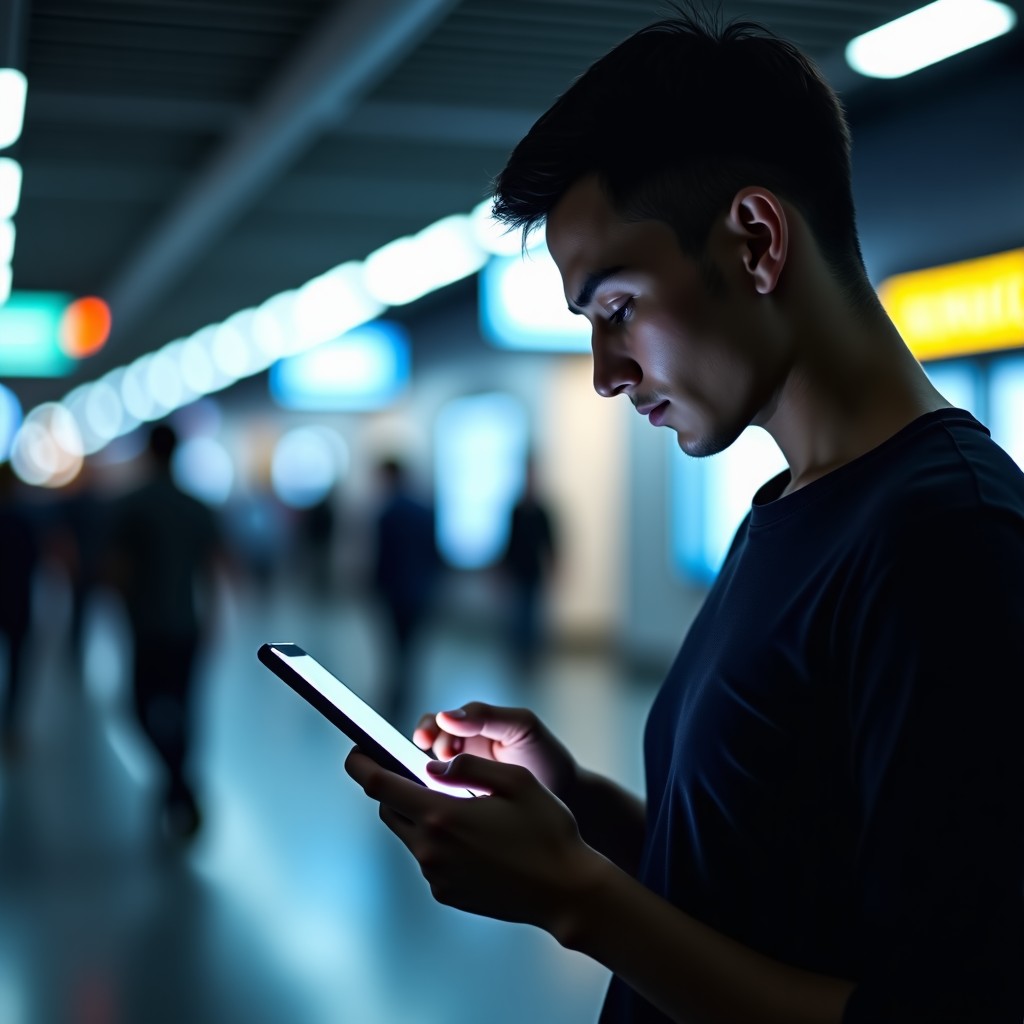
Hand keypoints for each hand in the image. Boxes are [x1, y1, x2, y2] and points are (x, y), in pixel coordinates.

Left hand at [345, 749, 602, 929]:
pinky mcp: (446, 893)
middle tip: (421, 773)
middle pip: (390, 809)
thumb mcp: (517, 780)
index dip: (361, 765)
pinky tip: (475, 839)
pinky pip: (429, 857)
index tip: (356, 752)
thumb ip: (469, 766)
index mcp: (442, 815)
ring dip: (421, 815)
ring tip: (461, 806)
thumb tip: (432, 766)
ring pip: (410, 833)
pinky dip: (439, 841)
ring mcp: (436, 875)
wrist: (565, 892)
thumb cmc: (547, 831)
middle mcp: (430, 849)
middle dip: (397, 787)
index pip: (380, 786)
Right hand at [412, 702, 576, 796]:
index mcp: (476, 723)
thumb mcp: (522, 726)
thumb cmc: (545, 756)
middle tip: (438, 756)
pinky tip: (438, 798)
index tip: (427, 740)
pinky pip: (438, 793)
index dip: (431, 728)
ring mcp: (461, 774)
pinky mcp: (461, 799)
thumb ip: (487, 716)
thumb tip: (446, 717)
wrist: (567, 798)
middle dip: (427, 744)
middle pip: (429, 739)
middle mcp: (463, 746)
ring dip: (427, 769)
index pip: (441, 720)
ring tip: (436, 777)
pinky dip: (433, 792)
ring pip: (428, 767)